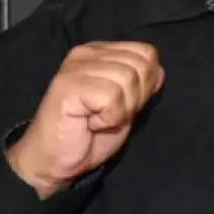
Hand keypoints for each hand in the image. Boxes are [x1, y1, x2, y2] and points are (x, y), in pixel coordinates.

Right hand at [7, 41, 164, 196]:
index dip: (146, 85)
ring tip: (99, 119)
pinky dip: (109, 117)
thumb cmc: (88, 136)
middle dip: (134, 99)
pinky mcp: (69, 85)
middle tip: (109, 114)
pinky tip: (91, 123)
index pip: (146, 53)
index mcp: (101, 53)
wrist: (54, 160)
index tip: (122, 105)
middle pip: (140, 66)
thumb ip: (140, 86)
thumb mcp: (125, 107)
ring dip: (120, 110)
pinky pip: (112, 96)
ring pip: (128, 80)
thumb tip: (159, 71)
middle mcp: (87, 53)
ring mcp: (76, 67)